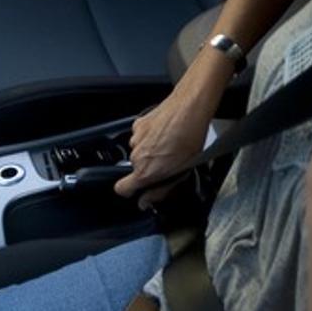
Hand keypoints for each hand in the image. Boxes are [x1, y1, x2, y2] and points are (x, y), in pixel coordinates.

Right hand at [114, 88, 213, 208]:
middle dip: (149, 167)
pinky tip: (165, 133)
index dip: (129, 191)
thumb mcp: (181, 171)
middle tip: (168, 162)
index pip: (121, 189)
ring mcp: (136, 138)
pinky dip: (150, 136)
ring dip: (151, 151)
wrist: (189, 108)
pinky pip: (141, 136)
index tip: (138, 190)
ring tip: (170, 145)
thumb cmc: (190, 138)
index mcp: (145, 171)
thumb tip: (145, 202)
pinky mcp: (138, 124)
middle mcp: (136, 155)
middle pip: (136, 168)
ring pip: (139, 152)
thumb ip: (160, 190)